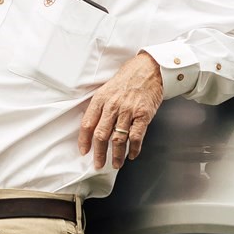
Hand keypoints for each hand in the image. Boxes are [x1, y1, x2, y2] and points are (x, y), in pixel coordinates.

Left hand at [79, 52, 163, 169]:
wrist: (148, 69)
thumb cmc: (127, 79)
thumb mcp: (107, 89)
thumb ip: (99, 107)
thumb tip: (92, 127)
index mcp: (100, 99)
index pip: (87, 124)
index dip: (84, 140)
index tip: (84, 151)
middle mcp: (113, 106)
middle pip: (101, 135)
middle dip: (99, 153)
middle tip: (98, 164)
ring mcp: (128, 111)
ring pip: (118, 139)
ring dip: (116, 155)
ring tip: (115, 164)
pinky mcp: (143, 115)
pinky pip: (136, 136)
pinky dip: (134, 148)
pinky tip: (132, 155)